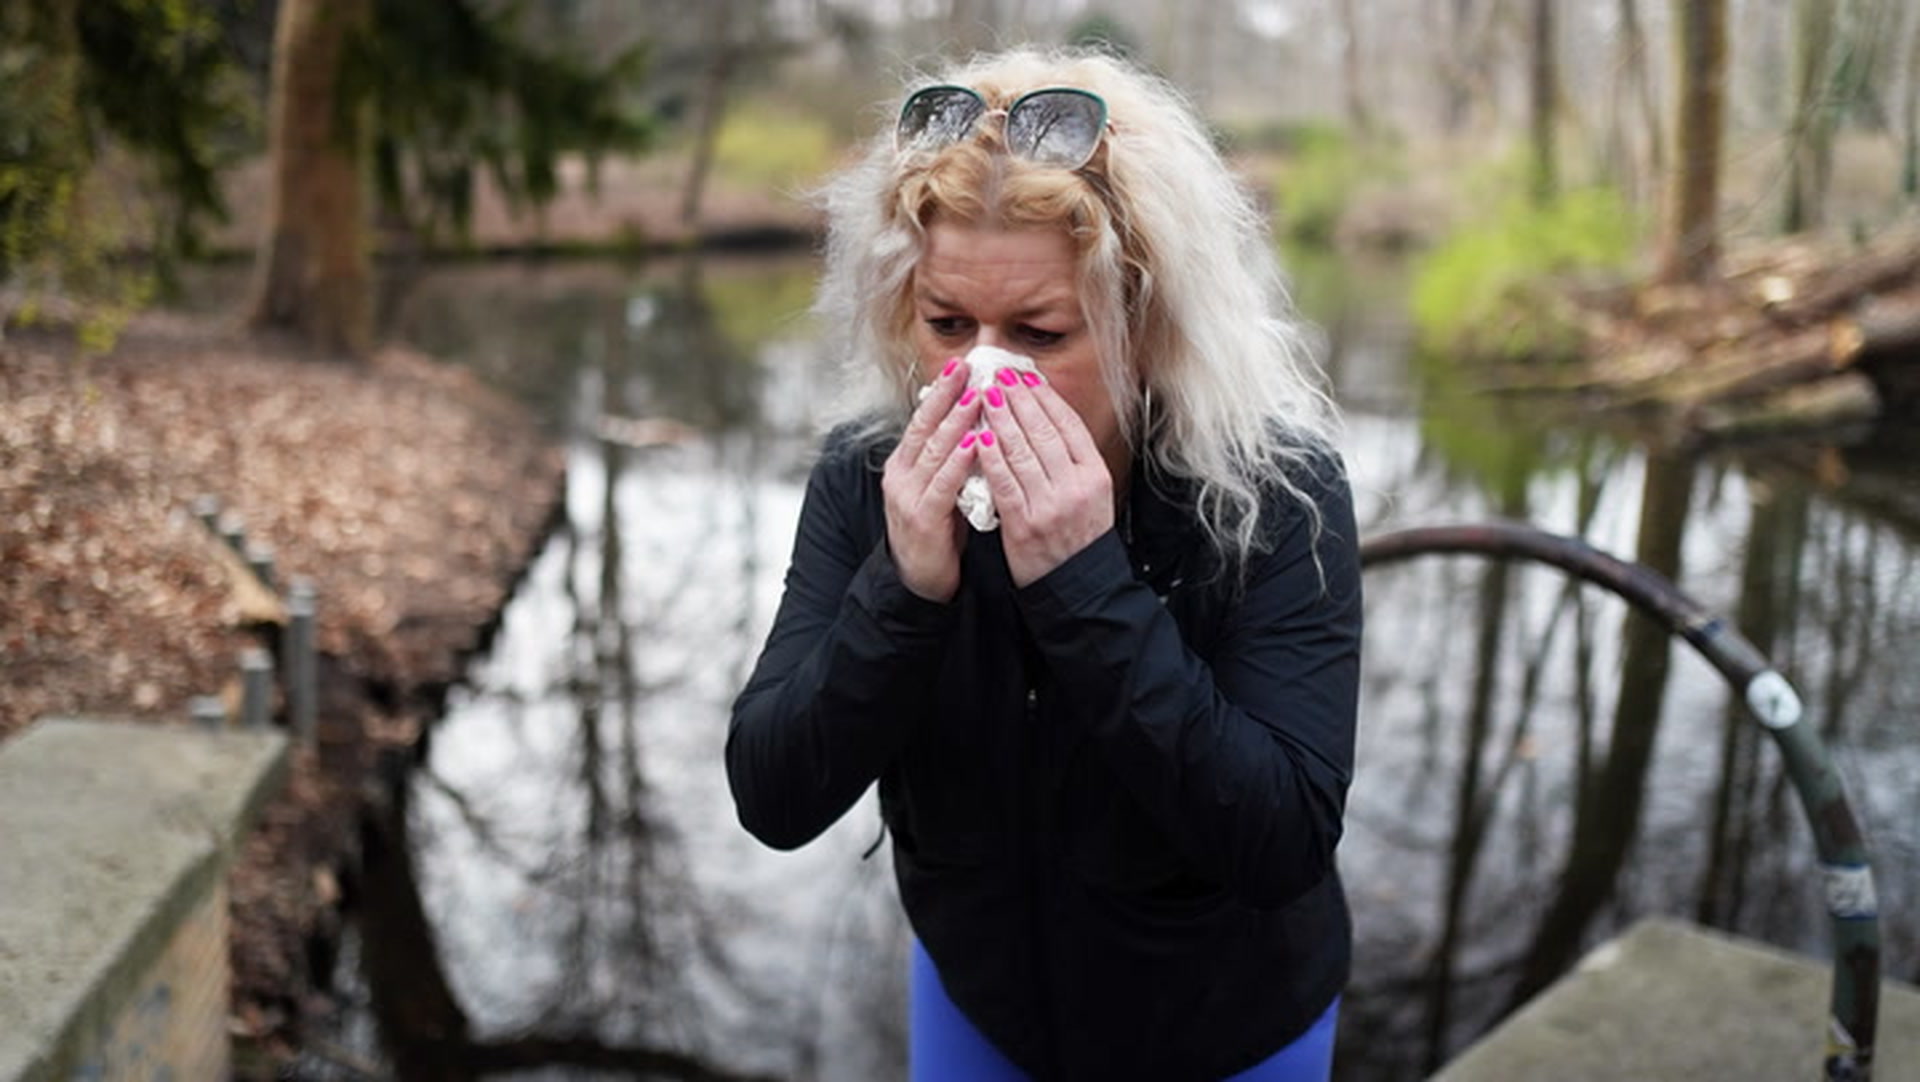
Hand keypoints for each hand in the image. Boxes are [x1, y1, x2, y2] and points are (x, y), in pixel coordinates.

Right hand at [882, 358, 982, 601]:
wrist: (919, 582)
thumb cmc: (938, 532)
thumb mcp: (941, 487)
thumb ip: (951, 458)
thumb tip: (978, 421)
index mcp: (904, 464)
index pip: (922, 419)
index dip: (940, 391)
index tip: (960, 364)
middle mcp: (901, 475)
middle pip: (924, 426)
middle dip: (946, 394)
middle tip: (967, 366)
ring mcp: (907, 496)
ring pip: (933, 450)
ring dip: (956, 421)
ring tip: (977, 395)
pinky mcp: (922, 519)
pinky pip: (943, 485)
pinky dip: (959, 462)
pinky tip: (977, 444)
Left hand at [976, 370, 1113, 587]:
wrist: (1078, 588)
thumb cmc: (1080, 538)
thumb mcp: (1092, 495)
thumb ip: (1073, 460)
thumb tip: (1048, 417)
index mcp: (1096, 476)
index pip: (1068, 425)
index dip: (1045, 397)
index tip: (1026, 376)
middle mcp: (1076, 487)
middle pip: (1044, 431)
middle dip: (1019, 399)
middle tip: (999, 375)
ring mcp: (1050, 505)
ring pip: (1021, 451)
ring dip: (1000, 419)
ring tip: (985, 395)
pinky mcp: (1024, 524)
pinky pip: (1004, 483)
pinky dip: (990, 457)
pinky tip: (979, 436)